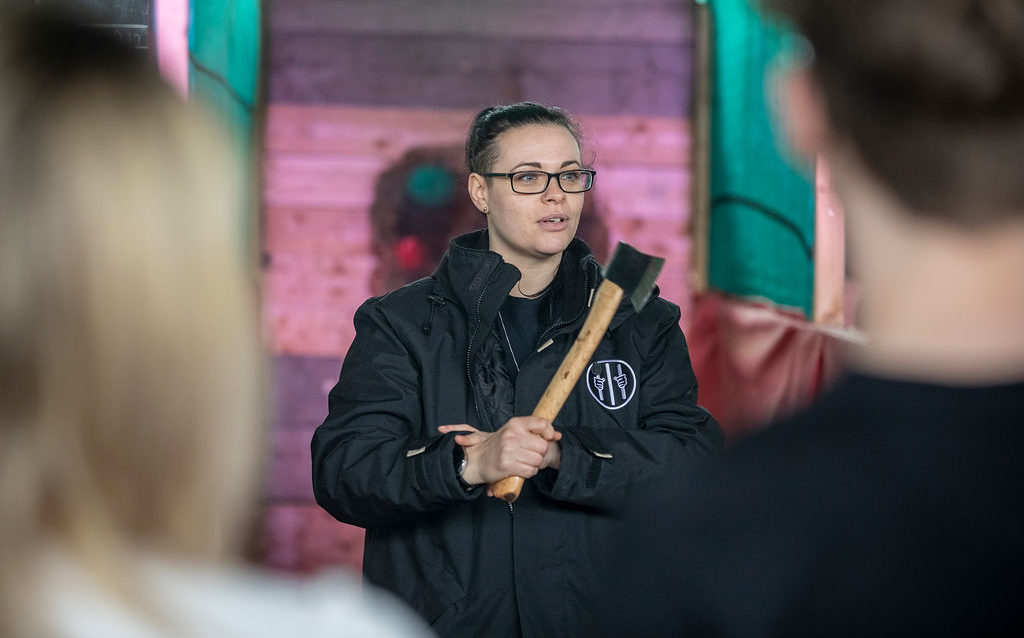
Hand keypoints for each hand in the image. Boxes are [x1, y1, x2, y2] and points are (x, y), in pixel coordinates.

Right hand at [439, 417, 560, 486]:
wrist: (478, 459)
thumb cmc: (499, 445)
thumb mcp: (515, 431)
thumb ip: (536, 431)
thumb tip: (557, 435)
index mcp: (515, 423)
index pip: (542, 423)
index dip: (549, 432)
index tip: (547, 437)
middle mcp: (512, 435)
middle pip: (542, 446)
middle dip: (540, 453)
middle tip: (530, 454)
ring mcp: (509, 450)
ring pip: (537, 460)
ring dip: (534, 464)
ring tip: (524, 462)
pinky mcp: (507, 465)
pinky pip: (530, 471)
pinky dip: (528, 472)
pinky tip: (520, 468)